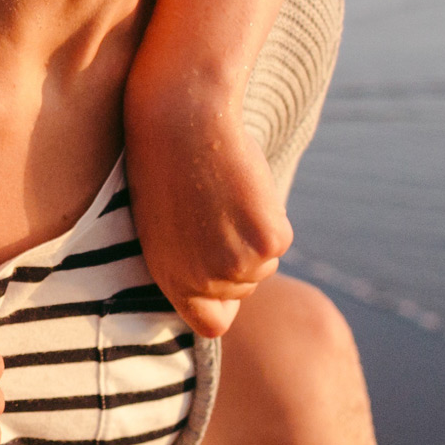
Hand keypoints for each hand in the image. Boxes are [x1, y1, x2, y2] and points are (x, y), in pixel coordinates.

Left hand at [124, 92, 292, 339]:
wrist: (180, 121)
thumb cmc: (166, 166)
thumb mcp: (164, 229)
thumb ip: (190, 266)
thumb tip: (224, 304)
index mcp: (172, 281)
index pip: (211, 323)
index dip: (222, 298)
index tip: (220, 266)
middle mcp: (205, 283)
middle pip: (244, 288)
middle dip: (238, 255)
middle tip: (216, 210)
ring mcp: (237, 266)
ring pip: (265, 264)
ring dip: (254, 234)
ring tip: (225, 196)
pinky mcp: (268, 242)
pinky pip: (281, 240)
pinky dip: (270, 214)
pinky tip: (244, 187)